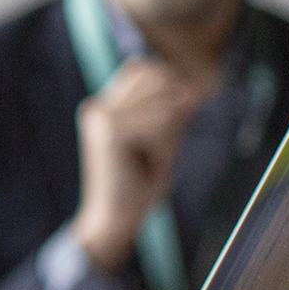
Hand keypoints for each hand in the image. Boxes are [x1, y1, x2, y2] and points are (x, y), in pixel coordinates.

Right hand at [69, 58, 212, 272]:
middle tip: (157, 146)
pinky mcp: (111, 131)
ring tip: (150, 159)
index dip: (168, 87)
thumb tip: (189, 91)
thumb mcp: (162, 142)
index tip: (171, 121)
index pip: (145, 70)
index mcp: (104, 106)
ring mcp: (102, 116)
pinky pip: (162, 122)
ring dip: (169, 132)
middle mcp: (98, 106)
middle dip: (171, 109)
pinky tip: (146, 164)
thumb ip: (173, 115)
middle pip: (157, 79)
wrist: (114, 219)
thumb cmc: (138, 184)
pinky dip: (165, 145)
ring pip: (164, 101)